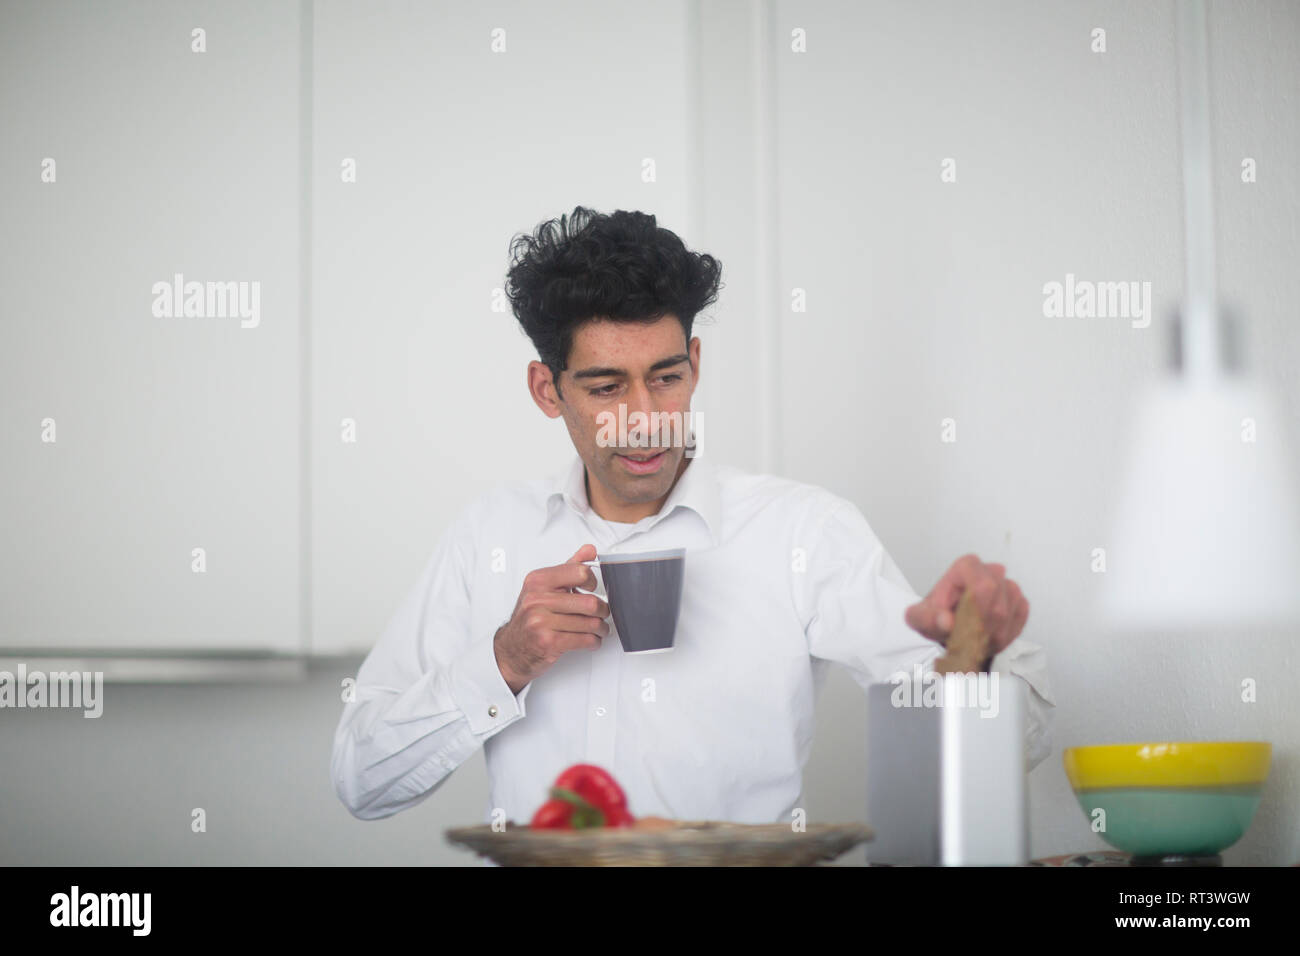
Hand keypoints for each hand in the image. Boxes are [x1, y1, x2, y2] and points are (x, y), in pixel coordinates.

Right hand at [494, 544, 610, 694]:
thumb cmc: (530, 617)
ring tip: (599, 628)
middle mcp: (537, 599)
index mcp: (538, 581)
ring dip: (600, 628)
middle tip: (602, 612)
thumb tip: (589, 550)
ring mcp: (541, 621)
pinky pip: (584, 640)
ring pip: (590, 623)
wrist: (511, 648)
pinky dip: (594, 641)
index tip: (592, 588)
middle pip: (589, 602)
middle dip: (602, 610)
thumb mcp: (544, 587)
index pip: (579, 572)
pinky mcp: (548, 642)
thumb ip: (568, 568)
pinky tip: (592, 640)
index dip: (592, 581)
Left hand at [904, 554, 1028, 659]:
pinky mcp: (1020, 602)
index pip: (982, 586)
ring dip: (991, 633)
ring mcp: (1008, 586)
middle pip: (997, 603)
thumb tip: (946, 621)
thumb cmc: (935, 617)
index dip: (971, 610)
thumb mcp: (921, 619)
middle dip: (981, 626)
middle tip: (965, 635)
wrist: (949, 625)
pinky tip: (987, 636)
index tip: (954, 622)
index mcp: (965, 567)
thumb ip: (929, 619)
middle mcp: (990, 571)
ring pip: (1009, 613)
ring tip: (973, 636)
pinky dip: (1004, 634)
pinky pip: (1019, 619)